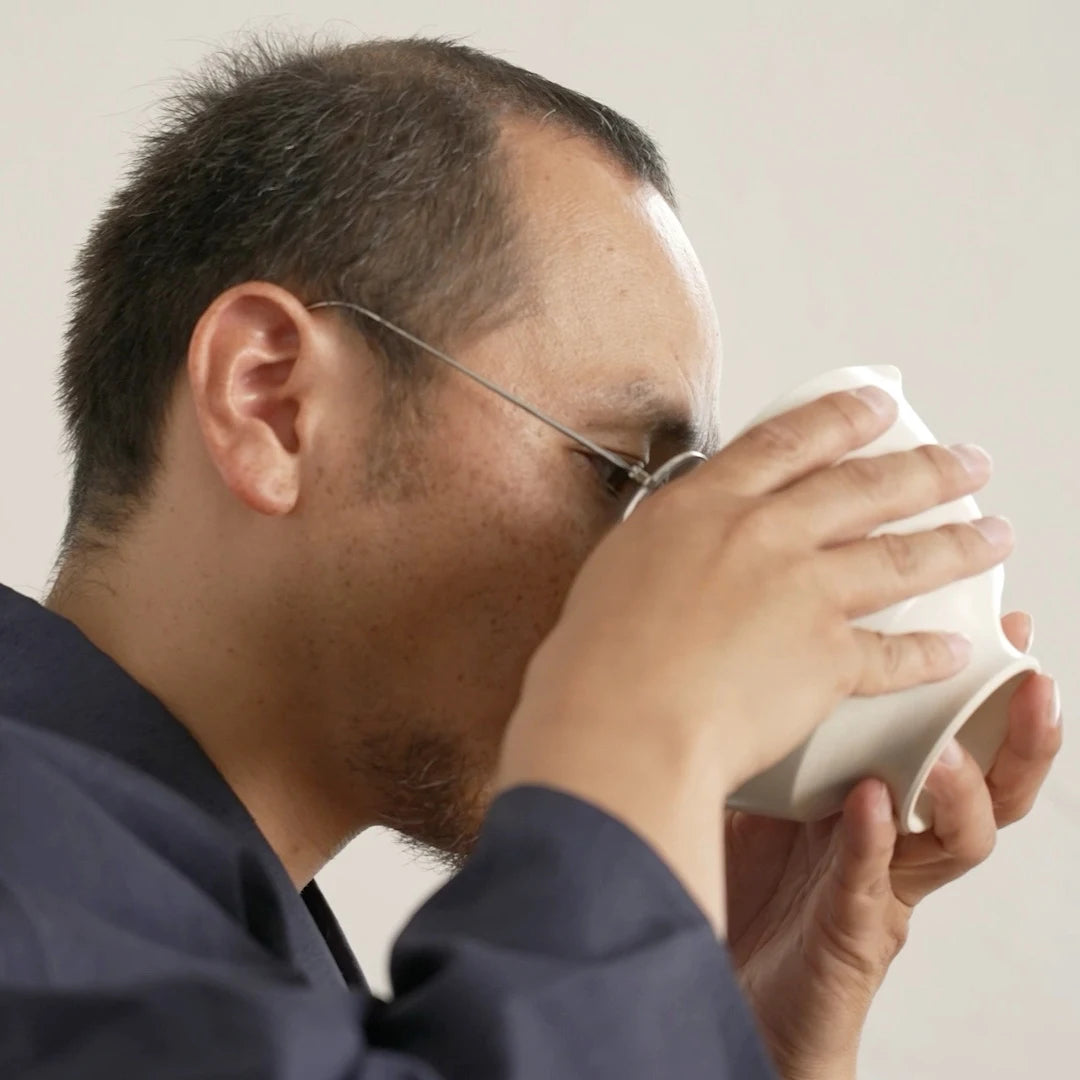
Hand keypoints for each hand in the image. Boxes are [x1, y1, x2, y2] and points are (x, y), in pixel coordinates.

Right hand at [499, 386, 1011, 930]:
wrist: (620, 719)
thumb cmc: (598, 655)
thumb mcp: (620, 565)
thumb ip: (672, 543)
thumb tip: (689, 543)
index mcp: (707, 504)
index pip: (790, 440)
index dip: (842, 417)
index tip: (878, 405)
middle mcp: (765, 534)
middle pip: (865, 486)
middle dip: (927, 468)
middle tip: (965, 461)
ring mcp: (803, 592)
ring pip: (900, 557)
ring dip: (958, 545)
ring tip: (995, 535)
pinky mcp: (827, 658)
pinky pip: (895, 653)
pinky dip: (929, 654)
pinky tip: (955, 649)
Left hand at [725, 612, 1061, 1079]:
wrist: (722, 979)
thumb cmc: (747, 883)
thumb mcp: (767, 791)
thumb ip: (787, 735)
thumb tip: (771, 642)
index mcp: (883, 796)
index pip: (956, 735)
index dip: (986, 685)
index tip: (1007, 625)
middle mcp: (899, 840)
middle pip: (992, 785)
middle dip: (1021, 735)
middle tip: (1032, 680)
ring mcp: (883, 889)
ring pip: (959, 840)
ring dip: (960, 788)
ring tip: (946, 747)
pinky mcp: (852, 933)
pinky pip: (872, 884)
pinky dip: (873, 841)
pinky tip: (869, 804)